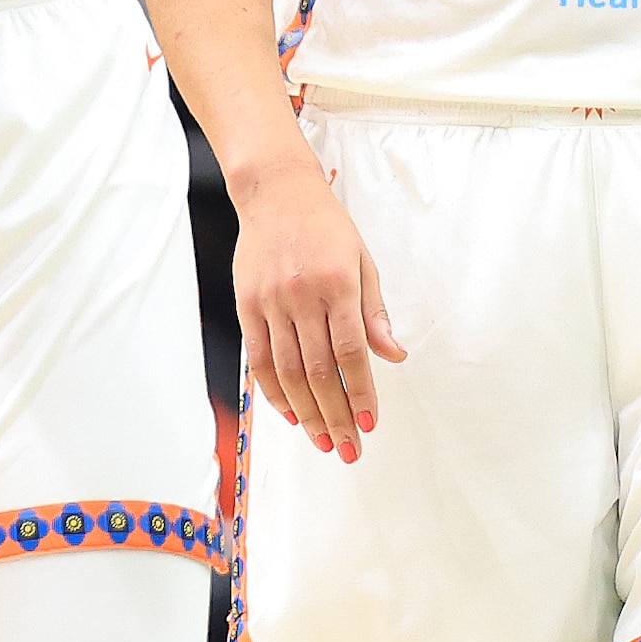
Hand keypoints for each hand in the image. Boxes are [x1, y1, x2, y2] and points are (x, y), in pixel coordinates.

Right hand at [232, 154, 398, 456]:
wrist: (277, 193)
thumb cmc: (327, 228)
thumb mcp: (363, 263)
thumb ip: (375, 313)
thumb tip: (394, 356)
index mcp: (338, 284)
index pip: (352, 352)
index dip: (360, 392)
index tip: (369, 423)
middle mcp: (302, 296)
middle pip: (318, 371)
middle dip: (336, 416)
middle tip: (348, 448)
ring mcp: (270, 302)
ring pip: (287, 372)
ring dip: (306, 413)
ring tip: (323, 440)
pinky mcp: (246, 305)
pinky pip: (259, 359)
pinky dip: (273, 391)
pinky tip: (289, 414)